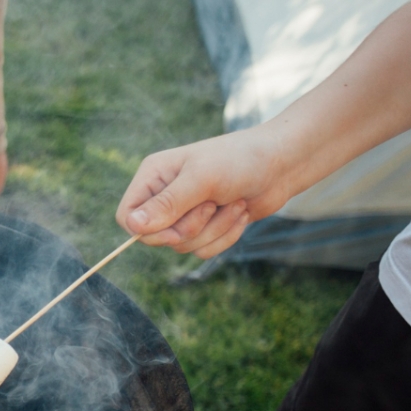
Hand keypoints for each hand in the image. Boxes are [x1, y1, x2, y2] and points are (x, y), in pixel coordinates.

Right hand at [116, 129, 291, 258]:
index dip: (146, 230)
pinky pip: (202, 251)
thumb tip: (132, 226)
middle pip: (156, 237)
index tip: (174, 227)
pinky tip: (240, 213)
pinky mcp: (206, 227)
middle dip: (190, 228)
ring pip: (182, 246)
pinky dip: (225, 236)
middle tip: (212, 205)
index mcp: (153, 177)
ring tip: (233, 203)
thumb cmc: (241, 160)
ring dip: (214, 230)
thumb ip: (167, 204)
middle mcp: (164, 196)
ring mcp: (185, 213)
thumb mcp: (202, 179)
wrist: (283, 163)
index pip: (127, 216)